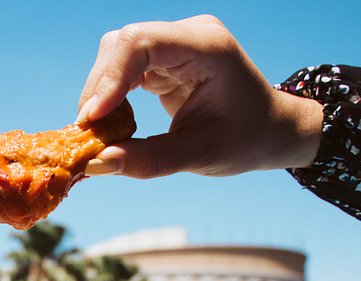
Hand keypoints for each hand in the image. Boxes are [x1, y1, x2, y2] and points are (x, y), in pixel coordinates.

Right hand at [78, 15, 322, 177]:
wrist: (270, 130)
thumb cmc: (246, 139)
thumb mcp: (199, 154)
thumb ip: (148, 160)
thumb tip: (96, 164)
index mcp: (207, 47)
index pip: (141, 42)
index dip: (110, 78)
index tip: (93, 120)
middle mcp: (187, 35)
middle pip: (122, 45)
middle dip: (99, 89)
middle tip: (90, 134)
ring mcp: (174, 43)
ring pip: (116, 54)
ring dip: (101, 93)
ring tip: (103, 131)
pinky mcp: (163, 58)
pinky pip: (123, 68)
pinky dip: (111, 96)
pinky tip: (115, 122)